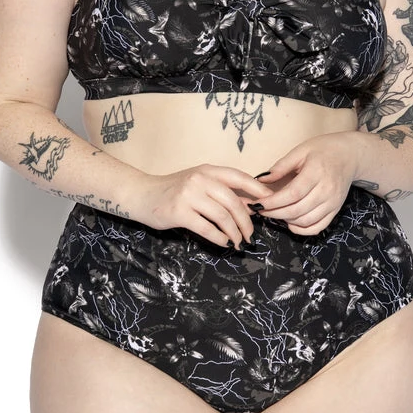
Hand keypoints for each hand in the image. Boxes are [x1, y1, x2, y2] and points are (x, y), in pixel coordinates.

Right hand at [132, 165, 273, 247]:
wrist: (142, 194)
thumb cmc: (173, 190)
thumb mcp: (198, 183)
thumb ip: (220, 190)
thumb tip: (250, 206)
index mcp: (207, 170)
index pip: (239, 177)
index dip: (258, 190)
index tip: (271, 202)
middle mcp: (199, 179)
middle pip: (234, 202)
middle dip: (247, 221)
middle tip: (251, 235)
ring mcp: (188, 195)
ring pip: (222, 216)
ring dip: (235, 233)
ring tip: (238, 242)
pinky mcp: (179, 212)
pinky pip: (207, 228)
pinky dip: (219, 238)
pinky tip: (224, 242)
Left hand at [253, 133, 362, 234]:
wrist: (350, 155)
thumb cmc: (324, 150)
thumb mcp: (301, 151)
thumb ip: (281, 166)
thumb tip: (261, 180)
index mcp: (316, 172)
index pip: (292, 194)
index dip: (273, 202)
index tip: (258, 203)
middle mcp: (327, 190)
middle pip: (297, 210)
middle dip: (275, 213)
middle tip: (260, 210)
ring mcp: (333, 202)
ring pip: (306, 221)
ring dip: (286, 221)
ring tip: (273, 213)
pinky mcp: (336, 210)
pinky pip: (318, 227)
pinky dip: (302, 229)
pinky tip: (290, 222)